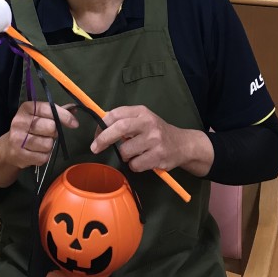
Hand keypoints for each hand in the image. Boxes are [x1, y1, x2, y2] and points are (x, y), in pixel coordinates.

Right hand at [0, 101, 78, 186]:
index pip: (49, 109)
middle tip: (48, 134)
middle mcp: (20, 122)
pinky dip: (44, 156)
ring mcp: (18, 139)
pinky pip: (43, 157)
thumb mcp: (39, 116)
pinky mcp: (19, 155)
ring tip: (41, 143)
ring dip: (49, 145)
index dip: (65, 116)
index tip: (75, 123)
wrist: (7, 148)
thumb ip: (56, 112)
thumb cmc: (28, 128)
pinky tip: (36, 153)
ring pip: (48, 144)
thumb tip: (75, 108)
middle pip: (51, 127)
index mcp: (26, 108)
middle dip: (54, 132)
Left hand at [90, 105, 213, 175]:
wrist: (183, 144)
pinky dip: (134, 165)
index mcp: (142, 112)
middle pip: (119, 128)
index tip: (96, 135)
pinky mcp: (158, 156)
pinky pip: (135, 164)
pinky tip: (144, 160)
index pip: (116, 114)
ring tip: (134, 153)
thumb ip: (124, 120)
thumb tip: (100, 127)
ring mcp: (154, 139)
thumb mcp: (143, 119)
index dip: (102, 125)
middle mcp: (148, 123)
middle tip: (94, 148)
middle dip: (103, 139)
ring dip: (124, 156)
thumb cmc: (156, 132)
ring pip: (125, 151)